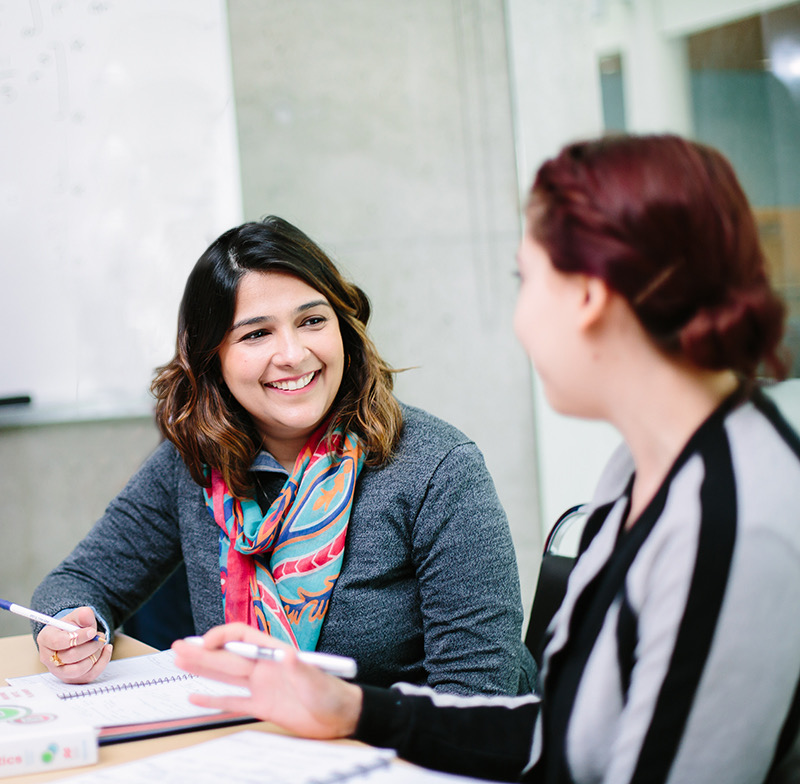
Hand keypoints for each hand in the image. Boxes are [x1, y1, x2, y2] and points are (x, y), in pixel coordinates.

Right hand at [36, 606, 112, 682]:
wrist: (75, 637)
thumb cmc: (73, 626)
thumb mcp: (77, 616)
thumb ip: (82, 614)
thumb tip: (87, 615)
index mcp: (45, 639)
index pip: (58, 642)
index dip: (78, 637)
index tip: (92, 631)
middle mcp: (48, 658)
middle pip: (70, 656)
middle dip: (90, 645)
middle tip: (99, 636)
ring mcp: (59, 671)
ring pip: (79, 669)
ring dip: (95, 655)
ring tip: (100, 643)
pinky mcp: (72, 678)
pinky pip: (89, 675)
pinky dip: (102, 662)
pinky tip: (106, 650)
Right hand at [172, 623, 362, 739]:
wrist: (341, 717)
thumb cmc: (332, 693)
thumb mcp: (316, 679)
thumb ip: (300, 668)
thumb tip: (286, 654)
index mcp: (274, 653)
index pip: (242, 637)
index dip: (222, 637)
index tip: (204, 643)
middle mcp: (264, 667)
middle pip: (227, 656)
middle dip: (202, 651)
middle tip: (178, 647)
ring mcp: (261, 686)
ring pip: (225, 676)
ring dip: (202, 669)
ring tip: (179, 662)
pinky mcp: (262, 706)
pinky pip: (232, 702)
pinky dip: (213, 700)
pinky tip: (195, 697)